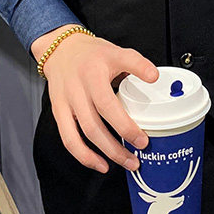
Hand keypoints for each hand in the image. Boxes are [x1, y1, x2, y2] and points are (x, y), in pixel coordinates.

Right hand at [32, 25, 159, 173]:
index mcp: (93, 73)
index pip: (108, 102)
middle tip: (142, 148)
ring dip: (108, 152)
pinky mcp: (59, 112)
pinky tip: (101, 164)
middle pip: (96, 122)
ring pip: (85, 133)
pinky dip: (85, 156)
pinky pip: (69, 139)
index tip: (143, 135)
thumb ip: (135, 63)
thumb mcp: (115, 51)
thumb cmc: (91, 53)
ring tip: (128, 161)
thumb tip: (154, 77)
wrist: (61, 50)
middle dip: (120, 141)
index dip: (125, 123)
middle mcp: (78, 89)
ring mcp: (67, 102)